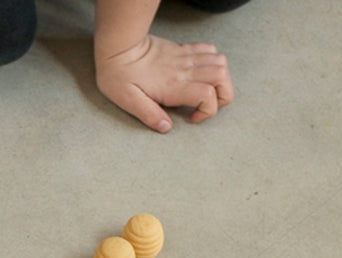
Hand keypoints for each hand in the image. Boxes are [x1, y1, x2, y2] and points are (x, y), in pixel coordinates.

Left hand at [95, 34, 233, 131]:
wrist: (118, 47)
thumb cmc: (119, 75)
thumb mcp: (128, 101)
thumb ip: (149, 115)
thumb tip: (166, 127)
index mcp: (173, 86)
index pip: (208, 95)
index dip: (208, 111)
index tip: (193, 118)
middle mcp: (184, 70)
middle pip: (221, 77)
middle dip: (223, 95)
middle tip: (207, 106)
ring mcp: (185, 57)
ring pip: (220, 62)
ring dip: (221, 79)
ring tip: (207, 91)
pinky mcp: (182, 49)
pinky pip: (209, 50)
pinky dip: (213, 61)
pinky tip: (201, 73)